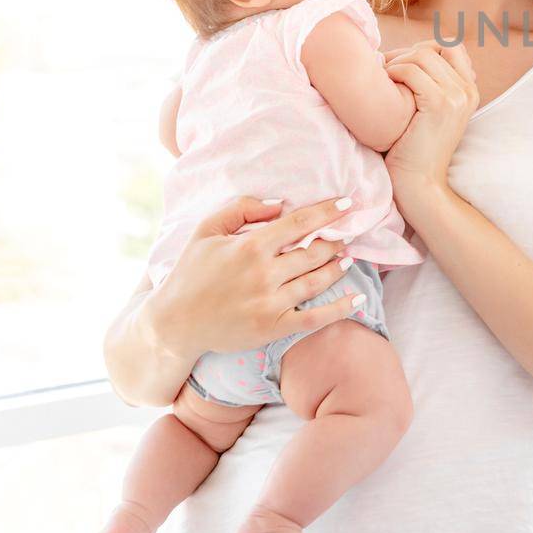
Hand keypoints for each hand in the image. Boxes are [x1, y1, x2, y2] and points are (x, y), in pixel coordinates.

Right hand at [147, 196, 361, 357]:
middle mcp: (264, 274)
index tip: (348, 204)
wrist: (174, 324)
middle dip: (335, 242)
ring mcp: (270, 303)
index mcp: (250, 247)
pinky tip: (358, 300)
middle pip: (313, 252)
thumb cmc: (190, 273)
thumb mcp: (206, 231)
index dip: (327, 212)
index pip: (299, 223)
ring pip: (317, 281)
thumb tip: (279, 203)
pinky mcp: (273, 328)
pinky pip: (315, 318)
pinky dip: (340, 309)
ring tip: (347, 258)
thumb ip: (241, 209)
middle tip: (347, 235)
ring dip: (337, 267)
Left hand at [382, 39, 479, 213]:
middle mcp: (468, 91)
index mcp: (469, 91)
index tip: (399, 65)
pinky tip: (385, 90)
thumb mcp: (428, 113)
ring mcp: (457, 97)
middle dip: (404, 54)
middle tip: (383, 71)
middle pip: (434, 47)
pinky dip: (393, 74)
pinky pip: (411, 72)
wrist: (420, 184)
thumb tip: (407, 55)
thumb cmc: (413, 149)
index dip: (422, 48)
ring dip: (396, 64)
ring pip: (421, 56)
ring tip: (382, 82)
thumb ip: (429, 85)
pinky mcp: (440, 104)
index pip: (451, 46)